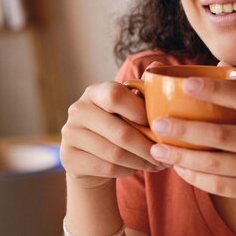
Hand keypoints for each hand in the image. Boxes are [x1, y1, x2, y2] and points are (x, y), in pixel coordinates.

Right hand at [60, 62, 164, 189]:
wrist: (91, 155)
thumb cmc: (118, 124)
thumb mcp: (129, 106)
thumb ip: (144, 88)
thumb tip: (158, 64)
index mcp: (95, 91)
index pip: (116, 96)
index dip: (140, 112)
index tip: (161, 125)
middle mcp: (78, 109)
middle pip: (120, 132)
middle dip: (148, 147)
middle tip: (166, 154)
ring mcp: (70, 133)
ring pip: (115, 153)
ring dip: (141, 161)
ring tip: (158, 164)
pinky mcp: (68, 157)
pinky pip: (106, 168)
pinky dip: (127, 170)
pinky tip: (138, 168)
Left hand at [148, 76, 235, 216]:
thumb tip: (221, 62)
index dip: (214, 89)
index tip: (186, 84)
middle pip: (222, 134)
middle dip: (185, 129)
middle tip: (158, 124)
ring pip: (216, 163)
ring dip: (183, 157)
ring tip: (159, 150)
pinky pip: (221, 186)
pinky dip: (196, 178)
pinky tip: (179, 170)